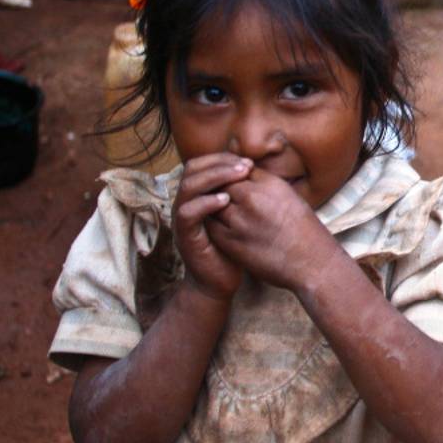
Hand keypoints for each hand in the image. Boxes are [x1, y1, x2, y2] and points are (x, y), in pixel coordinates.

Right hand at [172, 153, 251, 300]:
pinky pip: (188, 213)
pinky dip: (206, 203)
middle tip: (245, 166)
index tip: (249, 162)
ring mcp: (183, 220)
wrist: (220, 282)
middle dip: (220, 163)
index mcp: (198, 196)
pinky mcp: (184, 236)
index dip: (223, 159)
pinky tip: (226, 200)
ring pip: (188, 186)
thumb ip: (241, 195)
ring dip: (214, 177)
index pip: (202, 165)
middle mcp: (186, 204)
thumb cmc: (235, 248)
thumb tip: (259, 171)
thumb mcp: (240, 216)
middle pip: (192, 170)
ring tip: (239, 176)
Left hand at [205, 168, 342, 292]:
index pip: (238, 168)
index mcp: (270, 184)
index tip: (235, 182)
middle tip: (224, 196)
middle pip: (222, 183)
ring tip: (222, 212)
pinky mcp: (231, 242)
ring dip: (214, 206)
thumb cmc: (305, 230)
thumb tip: (244, 173)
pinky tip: (223, 227)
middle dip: (221, 188)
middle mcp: (253, 199)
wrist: (312, 263)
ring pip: (212, 203)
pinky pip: (211, 225)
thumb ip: (264, 183)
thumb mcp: (289, 196)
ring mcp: (240, 221)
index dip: (233, 174)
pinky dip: (213, 223)